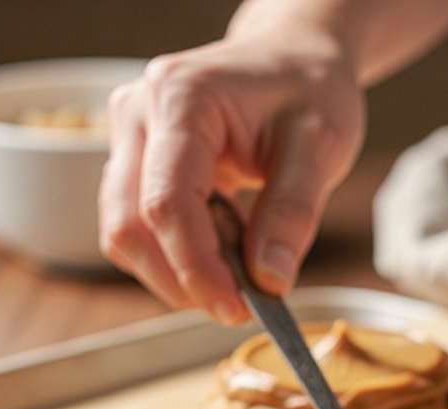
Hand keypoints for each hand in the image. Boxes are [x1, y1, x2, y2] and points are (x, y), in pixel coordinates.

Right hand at [98, 18, 365, 320]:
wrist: (294, 59)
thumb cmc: (309, 90)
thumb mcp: (322, 147)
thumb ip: (293, 214)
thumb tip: (270, 281)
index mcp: (181, 99)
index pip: (166, 204)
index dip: (196, 269)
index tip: (236, 309)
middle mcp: (139, 115)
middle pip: (130, 226)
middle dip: (182, 281)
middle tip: (241, 305)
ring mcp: (130, 139)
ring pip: (125, 235)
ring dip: (177, 273)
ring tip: (240, 266)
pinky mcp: (136, 164)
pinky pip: (139, 228)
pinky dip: (178, 256)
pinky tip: (224, 246)